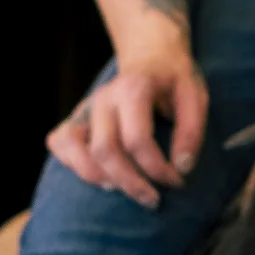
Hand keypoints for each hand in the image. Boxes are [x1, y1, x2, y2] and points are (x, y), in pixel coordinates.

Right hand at [46, 42, 208, 208]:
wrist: (150, 54)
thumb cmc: (174, 80)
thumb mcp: (195, 96)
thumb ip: (191, 130)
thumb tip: (182, 167)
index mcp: (134, 89)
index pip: (137, 139)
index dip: (157, 168)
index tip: (177, 180)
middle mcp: (103, 98)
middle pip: (104, 150)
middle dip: (129, 183)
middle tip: (153, 199)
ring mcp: (85, 106)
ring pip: (75, 150)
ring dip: (99, 178)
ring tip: (125, 190)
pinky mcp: (75, 116)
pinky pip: (59, 143)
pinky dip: (74, 164)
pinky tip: (102, 175)